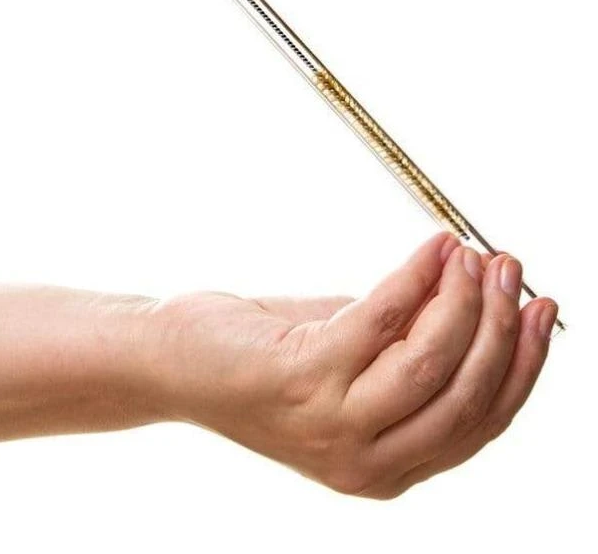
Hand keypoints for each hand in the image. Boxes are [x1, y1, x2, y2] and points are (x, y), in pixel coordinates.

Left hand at [148, 233, 556, 497]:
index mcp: (388, 469)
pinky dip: (415, 276)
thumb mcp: (350, 362)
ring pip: (432, 361)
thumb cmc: (262, 355)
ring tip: (470, 252)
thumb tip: (476, 295)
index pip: (483, 423)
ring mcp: (333, 424)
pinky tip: (432, 247)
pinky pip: (381, 318)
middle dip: (500, 324)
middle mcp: (366, 462)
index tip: (542, 309)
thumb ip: (410, 347)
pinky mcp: (303, 376)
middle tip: (507, 266)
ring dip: (463, 300)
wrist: (174, 362)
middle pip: (467, 394)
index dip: (522, 363)